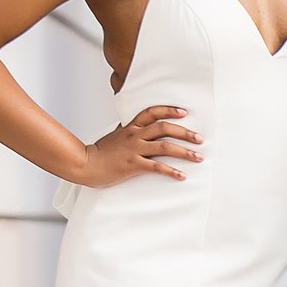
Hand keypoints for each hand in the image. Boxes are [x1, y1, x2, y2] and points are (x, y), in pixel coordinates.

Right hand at [77, 105, 200, 184]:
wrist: (85, 163)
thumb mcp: (116, 136)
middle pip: (164, 128)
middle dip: (185, 132)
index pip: (152, 112)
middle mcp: (135, 135)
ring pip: (164, 147)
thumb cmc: (101, 151)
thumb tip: (140, 126)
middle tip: (200, 138)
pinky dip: (171, 171)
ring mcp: (134, 150)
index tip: (184, 113)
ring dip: (184, 152)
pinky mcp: (132, 165)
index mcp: (131, 127)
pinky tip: (182, 175)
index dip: (169, 110)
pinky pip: (156, 167)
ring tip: (199, 157)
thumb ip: (130, 130)